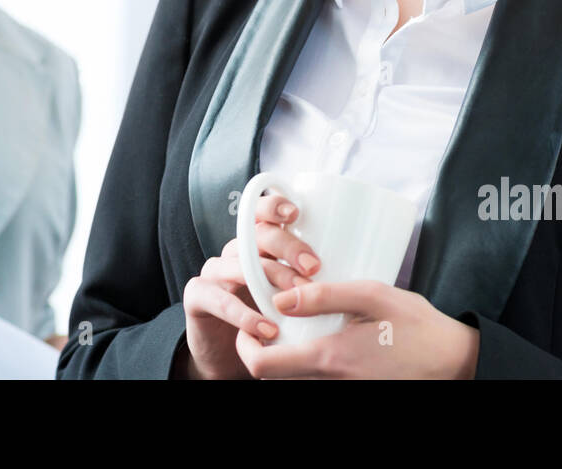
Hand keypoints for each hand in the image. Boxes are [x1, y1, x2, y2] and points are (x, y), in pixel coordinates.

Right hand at [176, 191, 317, 378]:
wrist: (230, 355)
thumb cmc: (273, 320)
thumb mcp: (295, 296)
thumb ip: (315, 279)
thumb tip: (364, 268)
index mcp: (258, 244)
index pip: (262, 212)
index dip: (275, 205)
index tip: (297, 213)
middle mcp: (235, 251)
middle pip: (256, 234)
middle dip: (286, 246)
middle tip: (314, 267)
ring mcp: (214, 272)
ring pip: (240, 263)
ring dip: (271, 278)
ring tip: (298, 297)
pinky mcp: (198, 297)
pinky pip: (219, 299)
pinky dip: (245, 315)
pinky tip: (268, 327)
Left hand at [234, 280, 478, 378]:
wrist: (453, 361)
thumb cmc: (417, 326)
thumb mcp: (373, 296)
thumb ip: (324, 297)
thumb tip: (281, 300)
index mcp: (329, 359)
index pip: (261, 367)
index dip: (244, 345)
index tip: (250, 321)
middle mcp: (329, 383)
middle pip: (271, 376)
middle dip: (260, 348)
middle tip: (267, 317)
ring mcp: (341, 389)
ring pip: (293, 379)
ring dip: (282, 355)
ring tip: (292, 322)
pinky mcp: (352, 388)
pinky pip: (315, 380)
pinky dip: (305, 361)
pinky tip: (318, 336)